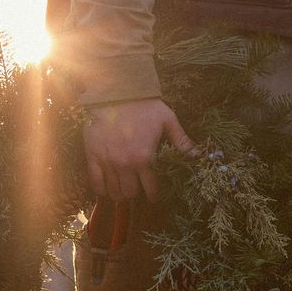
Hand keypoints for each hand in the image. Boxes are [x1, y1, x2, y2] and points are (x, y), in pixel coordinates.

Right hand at [83, 98, 198, 202]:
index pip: (151, 188)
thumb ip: (182, 141)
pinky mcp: (93, 156)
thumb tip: (198, 155)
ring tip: (123, 193)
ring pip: (113, 190)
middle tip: (137, 193)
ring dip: (119, 195)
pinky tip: (105, 191)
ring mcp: (108, 162)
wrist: (116, 93)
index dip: (153, 196)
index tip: (154, 197)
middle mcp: (125, 165)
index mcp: (145, 159)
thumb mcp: (168, 121)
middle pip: (130, 193)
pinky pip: (95, 181)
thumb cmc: (144, 106)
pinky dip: (101, 189)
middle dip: (135, 195)